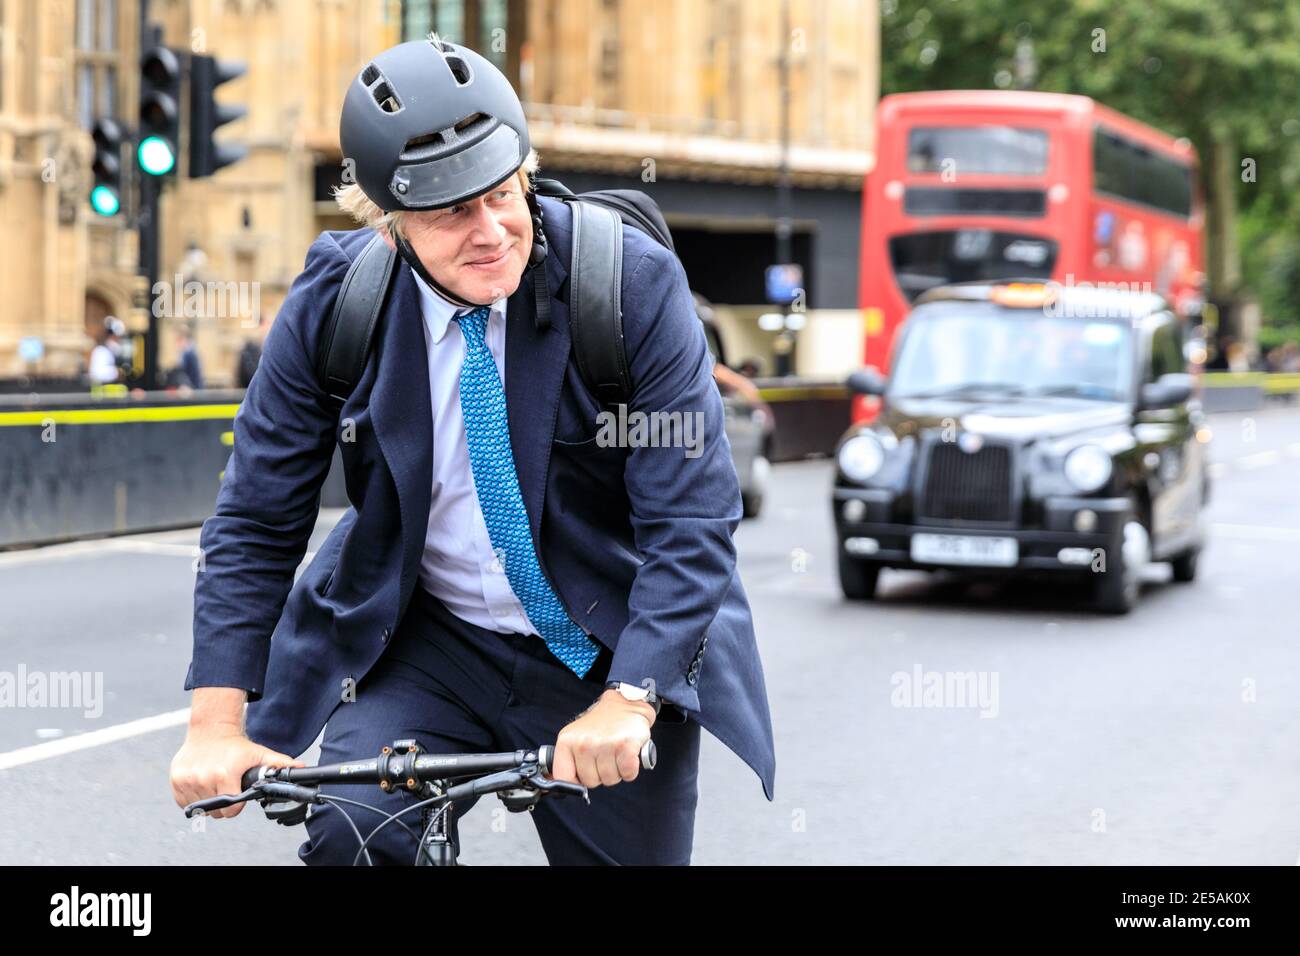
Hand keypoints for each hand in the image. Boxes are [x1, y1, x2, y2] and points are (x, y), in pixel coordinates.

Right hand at [169, 723, 303, 818]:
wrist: (210, 728)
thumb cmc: (235, 745)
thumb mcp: (259, 754)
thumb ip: (280, 765)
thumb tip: (302, 769)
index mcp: (224, 774)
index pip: (231, 810)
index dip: (238, 804)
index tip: (238, 793)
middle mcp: (202, 778)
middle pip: (216, 811)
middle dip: (224, 803)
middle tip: (227, 785)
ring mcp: (186, 780)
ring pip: (200, 808)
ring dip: (208, 799)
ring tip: (216, 782)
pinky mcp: (175, 780)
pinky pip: (185, 803)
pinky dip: (193, 797)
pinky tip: (203, 783)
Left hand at [549, 690, 654, 788]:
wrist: (625, 704)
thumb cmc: (601, 725)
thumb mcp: (576, 737)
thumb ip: (567, 761)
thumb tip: (555, 786)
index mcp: (567, 741)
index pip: (563, 778)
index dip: (576, 781)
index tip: (584, 774)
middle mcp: (583, 742)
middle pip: (590, 782)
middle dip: (600, 774)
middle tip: (605, 755)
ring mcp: (604, 744)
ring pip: (610, 780)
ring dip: (616, 771)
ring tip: (616, 752)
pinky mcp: (624, 746)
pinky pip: (627, 774)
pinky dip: (630, 769)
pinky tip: (627, 754)